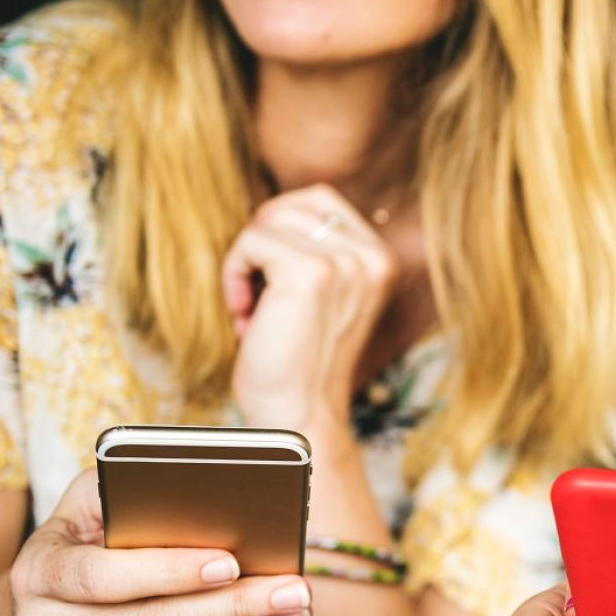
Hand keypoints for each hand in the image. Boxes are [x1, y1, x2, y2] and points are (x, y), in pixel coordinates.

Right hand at [7, 470, 315, 615]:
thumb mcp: (94, 502)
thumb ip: (131, 486)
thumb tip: (201, 489)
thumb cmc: (89, 541)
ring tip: (293, 614)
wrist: (43, 611)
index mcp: (39, 571)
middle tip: (292, 590)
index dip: (169, 572)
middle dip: (232, 607)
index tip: (230, 563)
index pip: (105, 576)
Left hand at [223, 184, 399, 438]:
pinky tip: (243, 313)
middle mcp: (372, 257)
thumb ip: (316, 251)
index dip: (282, 230)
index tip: (272, 280)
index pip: (321, 200)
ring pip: (269, 220)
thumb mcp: (323, 296)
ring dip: (246, 260)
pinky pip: (252, 241)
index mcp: (381, 260)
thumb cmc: (299, 363)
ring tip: (250, 305)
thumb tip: (272, 210)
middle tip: (256, 292)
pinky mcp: (311, 271)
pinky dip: (234, 274)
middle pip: (294, 203)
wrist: (300, 416)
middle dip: (262, 241)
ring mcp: (345, 263)